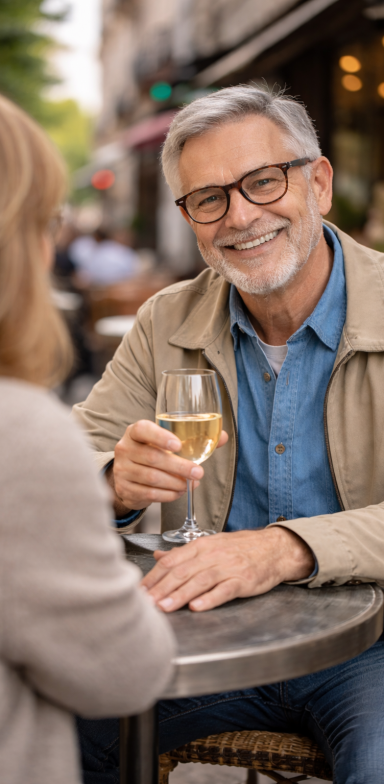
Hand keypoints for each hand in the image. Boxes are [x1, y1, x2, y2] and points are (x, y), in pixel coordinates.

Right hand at [108, 420, 227, 513]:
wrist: (128, 474)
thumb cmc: (153, 453)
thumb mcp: (167, 442)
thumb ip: (195, 438)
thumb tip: (223, 436)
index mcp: (135, 432)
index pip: (143, 429)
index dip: (160, 436)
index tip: (178, 445)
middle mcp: (125, 448)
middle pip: (153, 458)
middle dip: (179, 467)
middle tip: (198, 472)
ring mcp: (122, 470)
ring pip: (152, 478)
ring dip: (175, 483)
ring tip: (189, 484)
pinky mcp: (125, 488)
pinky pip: (149, 494)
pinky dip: (167, 495)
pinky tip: (178, 493)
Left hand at [141, 527, 314, 611]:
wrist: (274, 548)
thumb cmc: (240, 548)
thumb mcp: (211, 545)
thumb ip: (184, 554)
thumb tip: (158, 557)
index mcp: (201, 546)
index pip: (171, 561)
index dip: (154, 577)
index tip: (139, 591)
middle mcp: (212, 555)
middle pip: (182, 571)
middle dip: (161, 588)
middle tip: (145, 603)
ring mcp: (228, 567)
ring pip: (199, 580)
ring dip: (180, 595)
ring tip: (164, 607)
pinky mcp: (243, 580)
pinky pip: (224, 589)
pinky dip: (210, 599)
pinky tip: (197, 607)